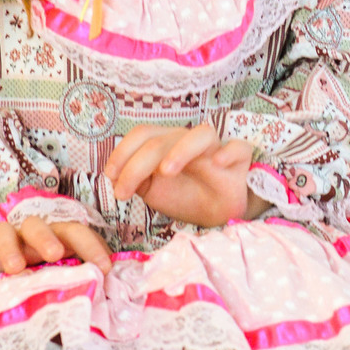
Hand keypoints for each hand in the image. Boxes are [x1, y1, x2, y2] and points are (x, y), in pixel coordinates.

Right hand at [0, 217, 111, 291]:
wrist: (25, 292)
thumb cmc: (57, 282)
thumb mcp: (75, 280)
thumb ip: (86, 284)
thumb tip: (103, 297)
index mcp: (59, 238)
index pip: (76, 232)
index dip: (92, 247)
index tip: (105, 268)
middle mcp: (32, 236)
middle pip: (36, 224)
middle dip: (46, 237)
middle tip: (55, 254)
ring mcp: (7, 244)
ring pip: (3, 232)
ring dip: (9, 248)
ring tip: (14, 270)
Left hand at [104, 123, 258, 227]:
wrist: (217, 214)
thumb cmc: (185, 196)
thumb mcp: (153, 191)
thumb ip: (136, 179)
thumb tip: (116, 175)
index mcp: (166, 143)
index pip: (142, 135)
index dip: (123, 152)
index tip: (111, 177)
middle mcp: (188, 140)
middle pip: (162, 139)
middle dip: (137, 165)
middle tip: (124, 191)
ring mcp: (215, 148)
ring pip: (200, 135)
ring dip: (180, 151)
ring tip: (166, 173)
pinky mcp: (239, 160)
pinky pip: (239, 148)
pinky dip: (228, 152)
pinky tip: (218, 163)